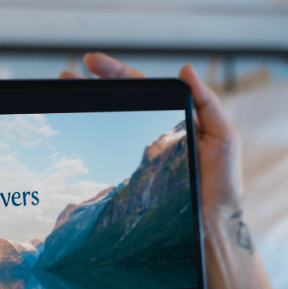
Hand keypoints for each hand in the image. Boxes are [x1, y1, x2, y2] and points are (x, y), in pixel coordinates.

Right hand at [61, 53, 244, 230]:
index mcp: (173, 117)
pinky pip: (105, 159)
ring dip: (85, 109)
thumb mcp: (223, 137)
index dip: (117, 72)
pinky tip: (74, 136)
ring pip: (109, 126)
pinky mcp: (131, 180)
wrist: (213, 226)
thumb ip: (207, 103)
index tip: (93, 61)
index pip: (141, 87)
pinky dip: (88, 147)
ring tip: (63, 95)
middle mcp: (153, 133)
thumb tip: (185, 68)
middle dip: (91, 85)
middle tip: (67, 76)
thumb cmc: (223, 185)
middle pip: (119, 102)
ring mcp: (140, 156)